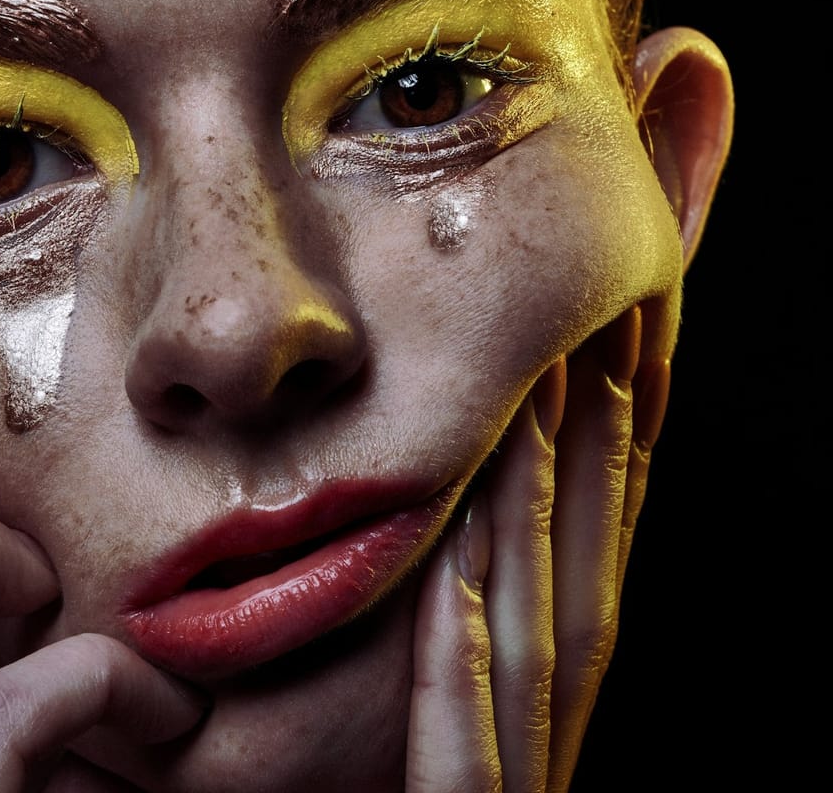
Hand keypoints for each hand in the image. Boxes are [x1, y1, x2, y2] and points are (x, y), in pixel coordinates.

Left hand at [407, 304, 670, 790]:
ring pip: (539, 623)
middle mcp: (554, 719)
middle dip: (599, 440)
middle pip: (587, 559)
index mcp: (556, 682)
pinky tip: (451, 565)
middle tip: (604, 321)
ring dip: (539, 511)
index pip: (594, 540)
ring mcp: (517, 778)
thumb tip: (465, 519)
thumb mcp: (471, 704)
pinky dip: (460, 650)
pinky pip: (462, 736)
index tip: (616, 338)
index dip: (614, 438)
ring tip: (536, 397)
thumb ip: (478, 626)